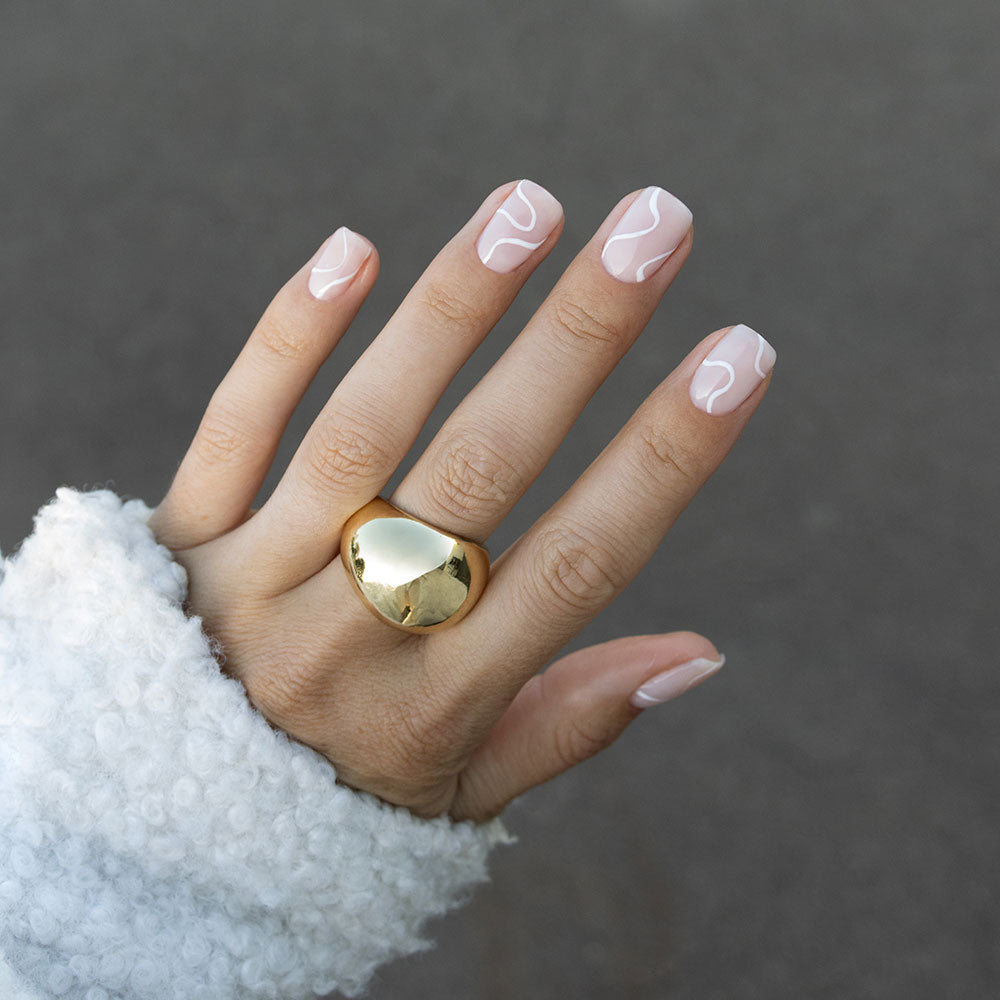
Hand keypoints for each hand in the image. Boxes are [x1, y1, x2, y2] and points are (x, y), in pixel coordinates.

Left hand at [148, 180, 773, 820]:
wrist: (168, 815)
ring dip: (452, 309)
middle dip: (576, 341)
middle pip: (478, 470)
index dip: (665, 458)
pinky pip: (235, 424)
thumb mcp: (464, 793)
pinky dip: (289, 334)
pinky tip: (352, 249)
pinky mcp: (182, 538)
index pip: (577, 564)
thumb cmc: (344, 799)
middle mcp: (348, 638)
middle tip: (657, 226)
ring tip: (530, 208)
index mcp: (437, 708)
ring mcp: (255, 579)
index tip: (739, 354)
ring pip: (363, 425)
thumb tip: (701, 654)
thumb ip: (572, 721)